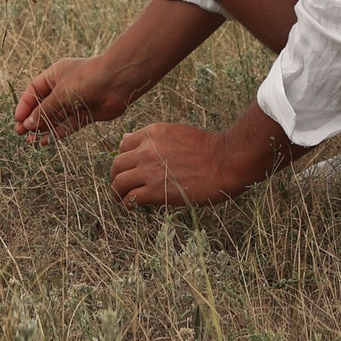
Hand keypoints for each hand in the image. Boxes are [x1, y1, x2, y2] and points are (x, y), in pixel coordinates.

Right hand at [14, 55, 131, 142]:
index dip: (25, 106)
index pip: (34, 91)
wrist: (118, 81)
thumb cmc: (87, 79)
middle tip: (21, 134)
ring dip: (43, 128)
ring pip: (55, 117)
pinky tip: (47, 140)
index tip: (17, 120)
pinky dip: (57, 133)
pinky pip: (67, 125)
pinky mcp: (85, 113)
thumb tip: (28, 124)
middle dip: (32, 120)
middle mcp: (63, 88)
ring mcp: (75, 101)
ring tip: (32, 142)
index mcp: (55, 75)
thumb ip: (44, 110)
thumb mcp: (61, 93)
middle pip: (43, 106)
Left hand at [110, 120, 273, 206]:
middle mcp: (146, 150)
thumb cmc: (206, 149)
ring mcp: (149, 170)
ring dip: (118, 192)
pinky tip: (133, 207)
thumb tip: (125, 139)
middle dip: (116, 176)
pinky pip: (131, 198)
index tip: (128, 168)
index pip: (122, 145)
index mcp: (151, 133)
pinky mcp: (156, 191)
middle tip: (120, 186)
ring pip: (118, 182)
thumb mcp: (174, 133)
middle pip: (116, 164)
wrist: (225, 161)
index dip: (123, 158)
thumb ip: (151, 139)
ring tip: (122, 199)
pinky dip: (128, 204)